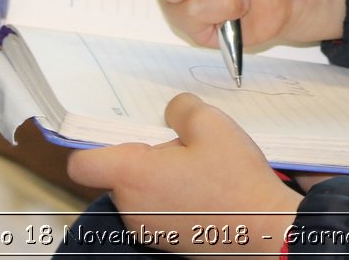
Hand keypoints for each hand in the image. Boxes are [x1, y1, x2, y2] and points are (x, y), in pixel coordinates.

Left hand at [68, 93, 298, 257]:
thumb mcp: (212, 123)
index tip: (121, 134)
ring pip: (139, 192)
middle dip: (144, 156)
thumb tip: (172, 110)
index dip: (94, 145)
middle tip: (181, 145)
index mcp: (134, 176)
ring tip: (199, 168)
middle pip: (118, 174)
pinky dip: (173, 197)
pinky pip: (157, 210)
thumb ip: (181, 108)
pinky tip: (205, 189)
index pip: (83, 164)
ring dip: (160, 177)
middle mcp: (132, 208)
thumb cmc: (235, 181)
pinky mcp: (166, 241)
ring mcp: (148, 229)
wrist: (265, 230)